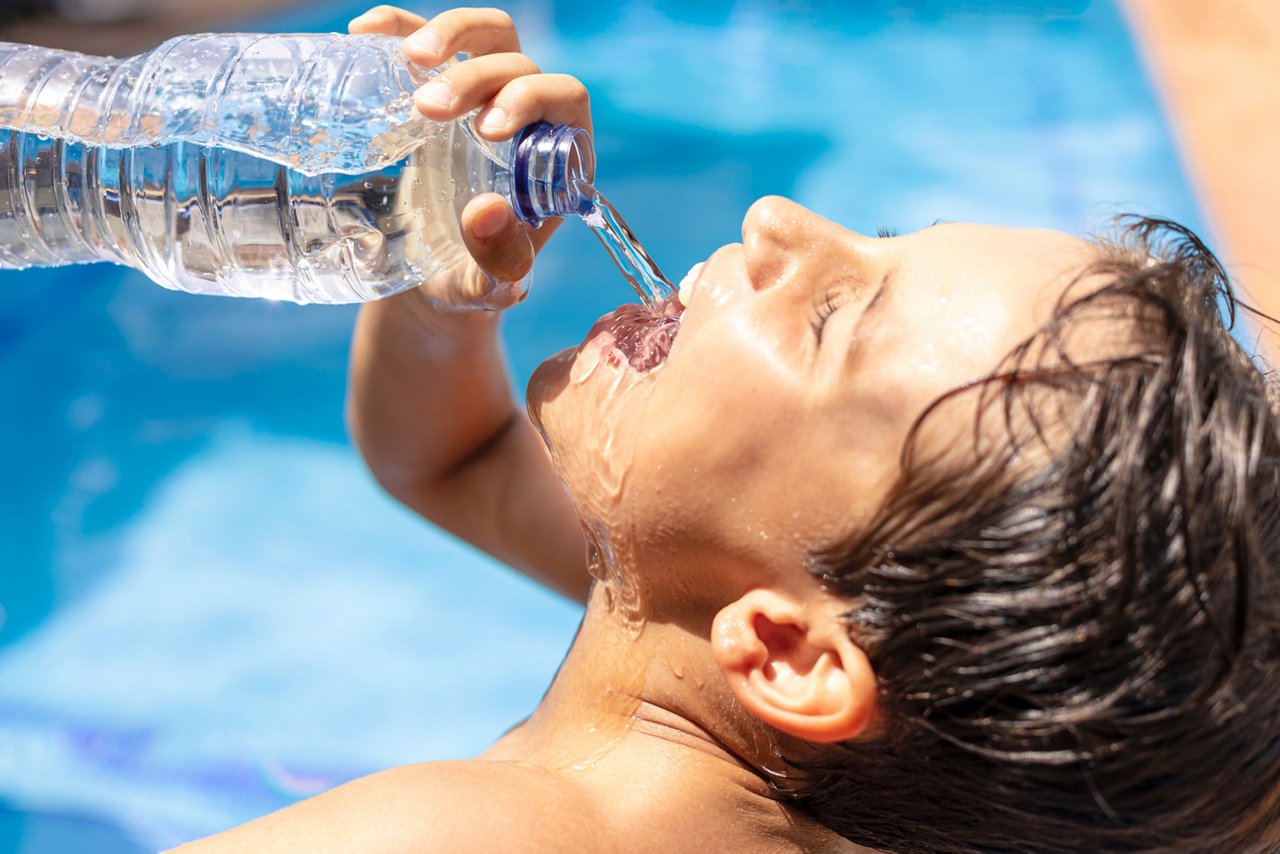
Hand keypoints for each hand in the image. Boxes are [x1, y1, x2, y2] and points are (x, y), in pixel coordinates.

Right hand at [349, 6, 591, 309]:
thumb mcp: (487, 286)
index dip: (531, 98)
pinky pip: (428, 38)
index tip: (486, 128)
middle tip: (427, 109)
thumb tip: (487, 211)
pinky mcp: (440, 90)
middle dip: (475, 75)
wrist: (428, 281)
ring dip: (450, 33)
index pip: (564, 98)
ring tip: (408, 59)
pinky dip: (399, 24)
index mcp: (559, 159)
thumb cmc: (471, 284)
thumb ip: (497, 261)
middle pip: (518, 62)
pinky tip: (365, 30)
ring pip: (486, 35)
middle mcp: (529, 119)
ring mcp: (484, 98)